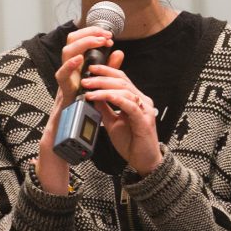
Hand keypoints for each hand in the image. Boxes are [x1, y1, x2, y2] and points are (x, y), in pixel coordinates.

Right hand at [34, 26, 117, 193]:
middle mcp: (69, 73)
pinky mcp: (62, 95)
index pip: (81, 42)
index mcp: (78, 70)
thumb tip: (118, 52)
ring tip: (95, 42)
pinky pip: (61, 77)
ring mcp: (64, 83)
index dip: (93, 33)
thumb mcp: (98, 88)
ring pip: (66, 53)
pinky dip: (69, 66)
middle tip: (105, 35)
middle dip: (88, 33)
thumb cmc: (81, 115)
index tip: (108, 34)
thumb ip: (107, 71)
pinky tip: (79, 61)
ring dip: (81, 44)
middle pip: (71, 42)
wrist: (67, 141)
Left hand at [81, 52, 161, 174]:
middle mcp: (142, 101)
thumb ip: (104, 108)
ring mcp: (145, 110)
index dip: (107, 71)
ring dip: (104, 88)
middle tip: (85, 79)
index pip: (121, 79)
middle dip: (102, 78)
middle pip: (122, 81)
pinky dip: (114, 99)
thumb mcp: (112, 122)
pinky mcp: (144, 120)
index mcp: (136, 99)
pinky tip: (103, 96)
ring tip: (89, 89)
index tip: (90, 69)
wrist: (144, 161)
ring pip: (124, 90)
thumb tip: (92, 95)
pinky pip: (129, 105)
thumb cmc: (131, 142)